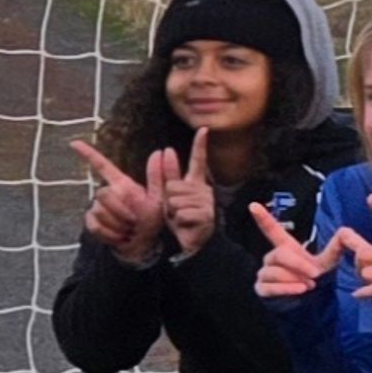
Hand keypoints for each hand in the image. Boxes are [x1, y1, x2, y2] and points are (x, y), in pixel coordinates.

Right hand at [72, 139, 166, 259]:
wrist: (143, 244)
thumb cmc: (151, 220)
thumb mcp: (159, 199)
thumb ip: (158, 177)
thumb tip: (160, 151)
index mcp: (122, 184)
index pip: (103, 166)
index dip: (88, 154)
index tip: (74, 143)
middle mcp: (106, 192)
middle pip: (104, 194)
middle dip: (122, 210)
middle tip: (135, 220)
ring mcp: (96, 207)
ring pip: (101, 212)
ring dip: (119, 224)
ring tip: (130, 228)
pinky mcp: (91, 221)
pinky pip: (97, 226)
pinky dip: (112, 235)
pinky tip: (121, 236)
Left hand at [157, 131, 218, 256]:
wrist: (193, 243)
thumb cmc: (181, 219)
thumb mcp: (170, 196)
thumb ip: (168, 175)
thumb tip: (165, 150)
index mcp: (196, 183)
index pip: (198, 160)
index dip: (200, 145)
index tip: (203, 129)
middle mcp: (203, 190)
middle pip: (173, 185)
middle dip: (169, 200)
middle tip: (176, 211)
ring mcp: (206, 202)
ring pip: (175, 200)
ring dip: (173, 212)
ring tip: (181, 219)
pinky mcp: (206, 215)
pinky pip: (181, 212)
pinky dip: (179, 221)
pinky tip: (187, 225)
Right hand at [249, 195, 332, 299]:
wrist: (313, 304)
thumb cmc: (317, 280)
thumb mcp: (328, 262)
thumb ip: (335, 247)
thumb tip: (345, 231)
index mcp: (286, 248)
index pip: (272, 230)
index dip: (263, 218)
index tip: (253, 204)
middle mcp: (272, 258)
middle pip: (279, 254)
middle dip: (298, 264)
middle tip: (316, 274)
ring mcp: (265, 274)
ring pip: (275, 272)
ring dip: (294, 278)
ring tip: (309, 285)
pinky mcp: (262, 289)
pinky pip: (270, 287)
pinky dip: (286, 288)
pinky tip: (300, 289)